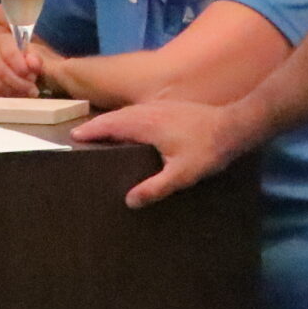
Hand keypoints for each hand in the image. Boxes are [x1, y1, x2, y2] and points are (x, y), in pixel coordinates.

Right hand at [0, 9, 40, 96]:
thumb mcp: (19, 28)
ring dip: (12, 91)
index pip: (9, 53)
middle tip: (34, 88)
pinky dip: (1, 95)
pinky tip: (14, 95)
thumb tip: (34, 62)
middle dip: (20, 82)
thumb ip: (30, 43)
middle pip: (2, 71)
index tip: (34, 73)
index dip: (21, 65)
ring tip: (27, 93)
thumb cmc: (6, 32)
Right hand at [74, 100, 242, 208]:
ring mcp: (160, 107)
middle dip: (96, 125)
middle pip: (115, 116)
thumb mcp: (182, 174)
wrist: (235, 126)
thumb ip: (155, 187)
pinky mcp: (170, 108)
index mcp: (146, 124)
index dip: (90, 131)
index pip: (109, 124)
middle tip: (79, 137)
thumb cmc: (208, 151)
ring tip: (100, 134)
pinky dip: (126, 119)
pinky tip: (131, 130)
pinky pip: (139, 112)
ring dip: (111, 121)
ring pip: (128, 112)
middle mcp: (149, 111)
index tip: (72, 136)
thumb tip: (129, 201)